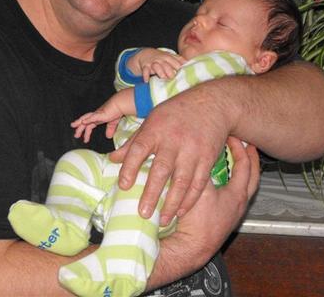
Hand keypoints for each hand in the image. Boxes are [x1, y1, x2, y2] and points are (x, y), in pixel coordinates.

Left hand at [71, 110, 120, 142]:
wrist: (120, 104)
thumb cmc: (117, 111)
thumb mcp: (113, 123)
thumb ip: (110, 129)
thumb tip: (108, 136)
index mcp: (98, 118)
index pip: (90, 125)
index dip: (86, 132)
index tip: (84, 138)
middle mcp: (96, 115)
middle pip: (85, 122)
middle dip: (80, 129)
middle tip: (76, 135)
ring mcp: (97, 114)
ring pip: (85, 118)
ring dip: (79, 123)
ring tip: (73, 126)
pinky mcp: (100, 113)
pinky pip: (92, 117)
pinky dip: (87, 119)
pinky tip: (83, 122)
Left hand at [109, 80, 235, 225]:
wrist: (211, 104)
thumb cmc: (175, 113)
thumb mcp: (151, 120)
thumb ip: (133, 142)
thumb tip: (112, 159)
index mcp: (155, 129)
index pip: (139, 148)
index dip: (130, 167)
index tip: (123, 186)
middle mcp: (173, 140)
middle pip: (161, 170)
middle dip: (152, 193)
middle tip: (142, 214)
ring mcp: (192, 150)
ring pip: (182, 181)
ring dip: (172, 203)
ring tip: (162, 220)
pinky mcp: (207, 158)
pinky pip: (199, 183)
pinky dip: (190, 199)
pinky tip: (180, 211)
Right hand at [128, 48, 185, 81]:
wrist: (145, 54)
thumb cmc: (161, 58)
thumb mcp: (170, 57)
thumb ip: (180, 61)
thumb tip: (191, 64)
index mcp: (169, 57)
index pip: (176, 62)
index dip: (179, 68)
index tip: (183, 74)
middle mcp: (161, 59)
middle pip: (167, 65)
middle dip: (170, 72)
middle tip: (172, 78)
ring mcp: (153, 62)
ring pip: (156, 67)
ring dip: (160, 72)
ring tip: (162, 78)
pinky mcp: (145, 66)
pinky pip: (145, 70)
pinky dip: (146, 76)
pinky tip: (147, 81)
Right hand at [147, 138, 259, 288]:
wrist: (188, 249)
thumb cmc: (196, 221)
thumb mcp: (199, 189)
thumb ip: (201, 170)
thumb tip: (201, 152)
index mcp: (237, 195)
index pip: (244, 166)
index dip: (240, 149)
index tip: (234, 137)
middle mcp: (239, 205)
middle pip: (252, 179)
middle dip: (251, 161)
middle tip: (249, 147)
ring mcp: (231, 215)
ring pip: (243, 190)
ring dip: (240, 174)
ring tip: (235, 163)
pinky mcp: (221, 222)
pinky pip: (231, 198)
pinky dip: (229, 186)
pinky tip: (218, 183)